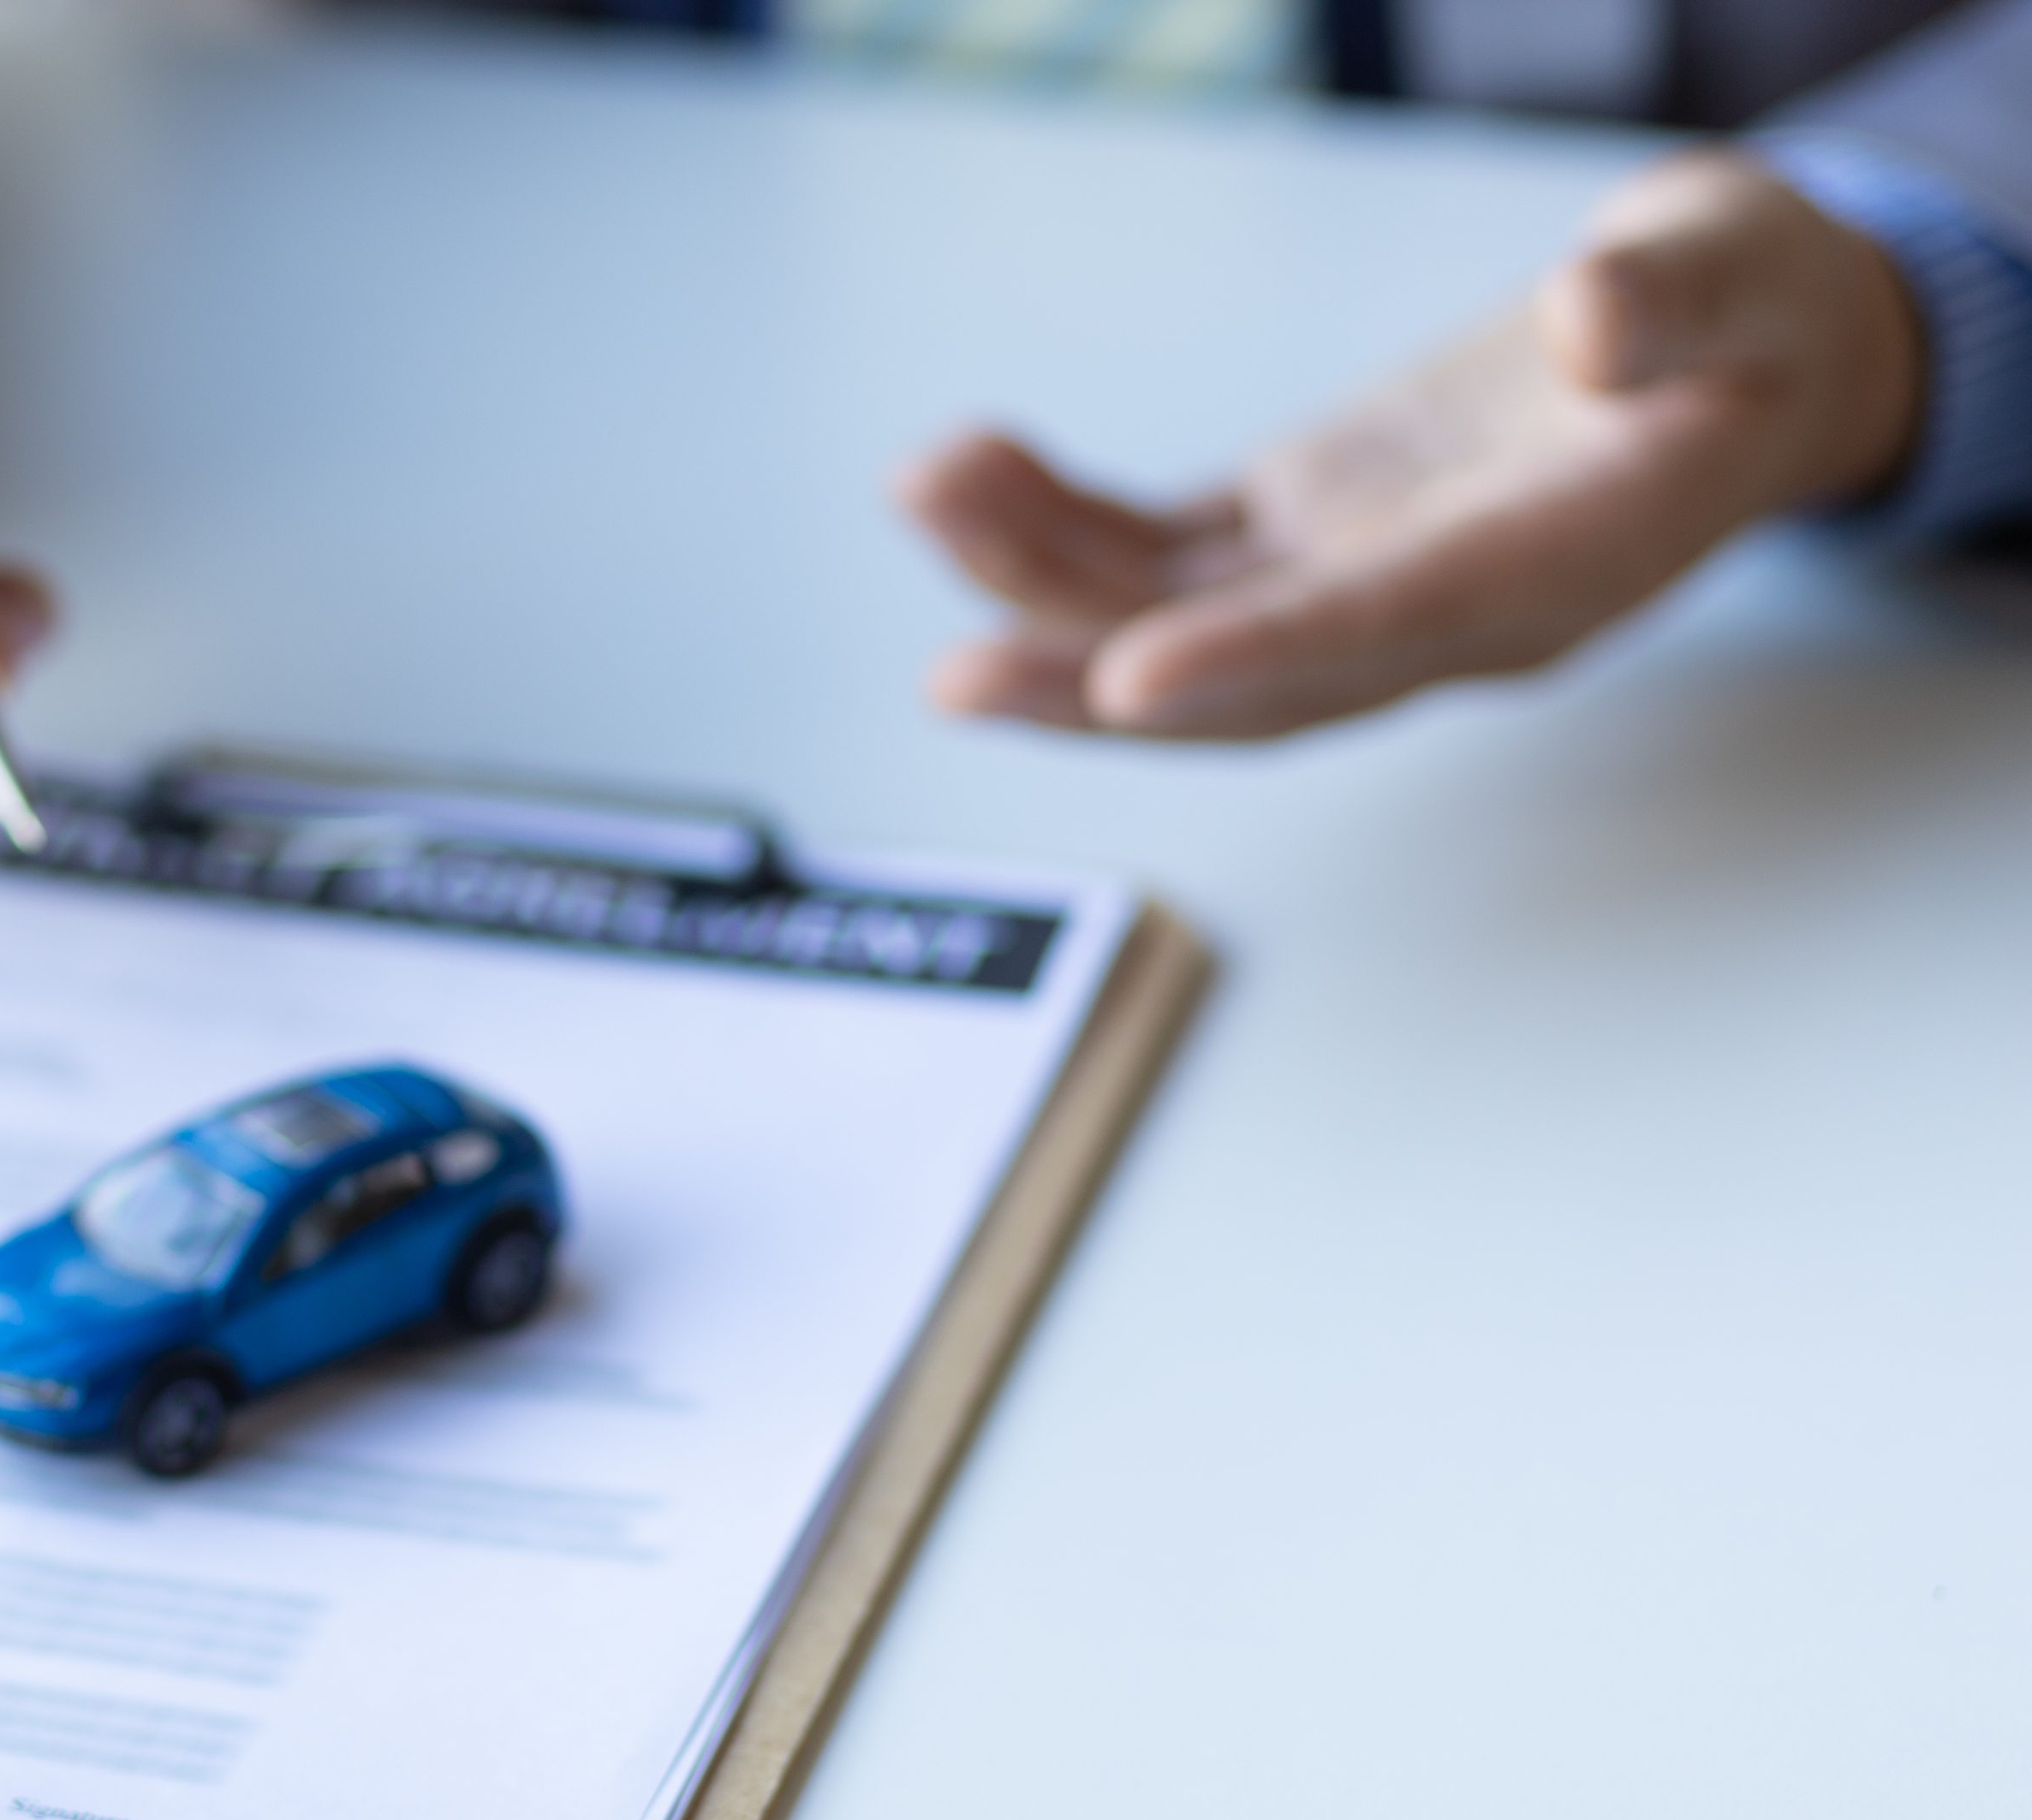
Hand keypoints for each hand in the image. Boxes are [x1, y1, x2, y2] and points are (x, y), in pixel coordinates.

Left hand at [897, 148, 1924, 739]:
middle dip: (1090, 685)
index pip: (1382, 631)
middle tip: (956, 679)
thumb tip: (1589, 320)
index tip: (1128, 683)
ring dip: (1041, 581)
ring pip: (1177, 620)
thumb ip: (1675, 301)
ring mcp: (1358, 578)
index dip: (1254, 659)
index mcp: (1553, 567)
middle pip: (1245, 681)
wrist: (1743, 355)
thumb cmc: (1750, 318)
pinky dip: (1064, 528)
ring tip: (932, 491)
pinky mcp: (1305, 531)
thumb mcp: (1745, 273)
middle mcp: (1437, 610)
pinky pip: (1165, 555)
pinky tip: (977, 478)